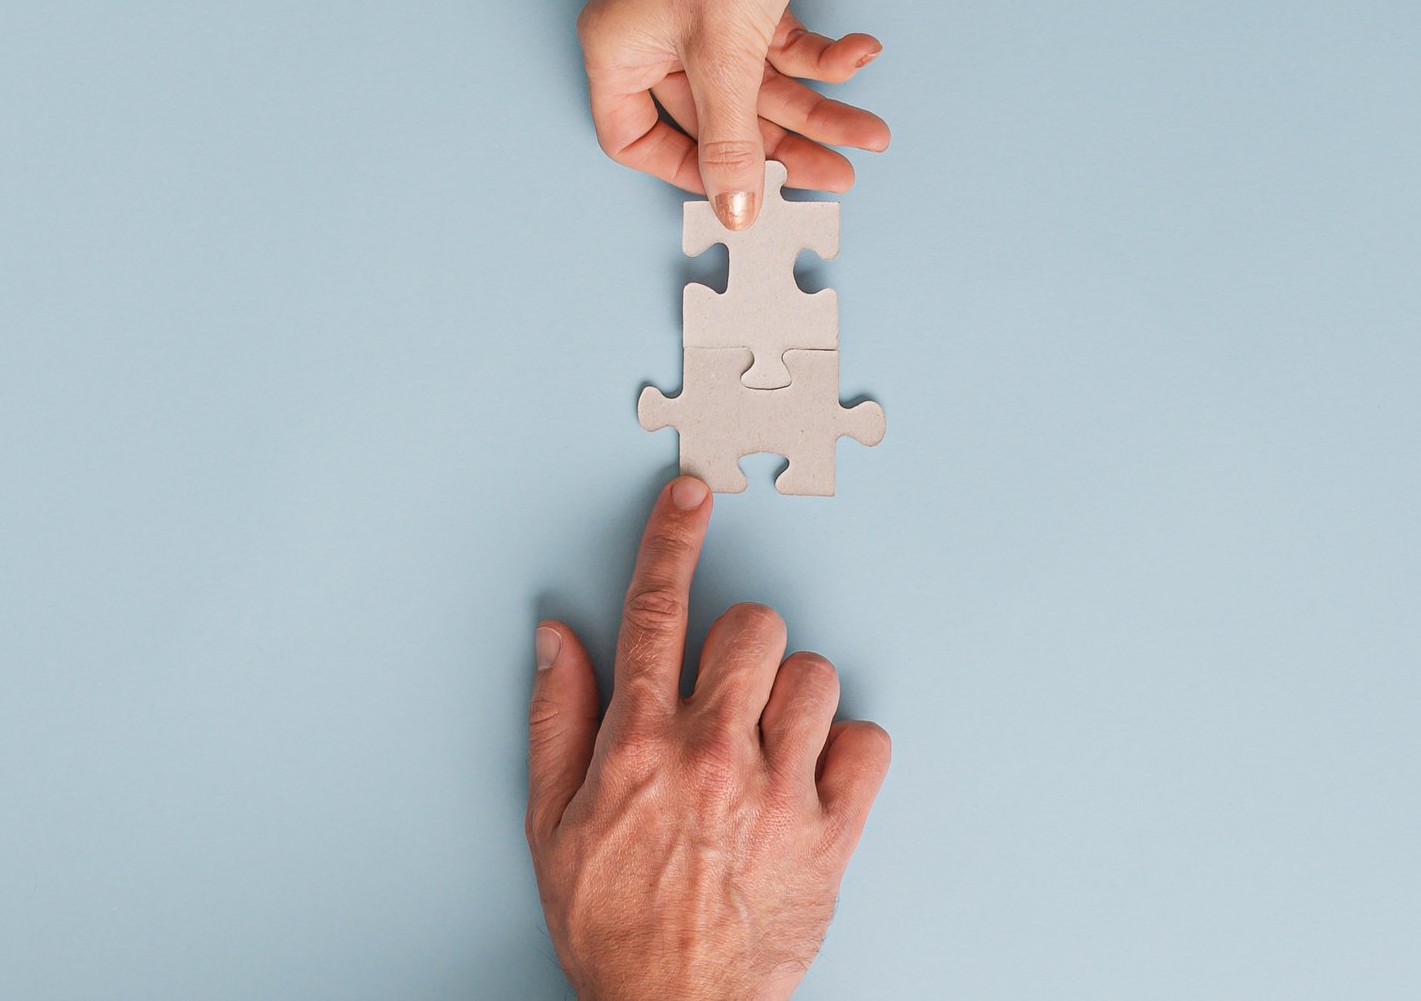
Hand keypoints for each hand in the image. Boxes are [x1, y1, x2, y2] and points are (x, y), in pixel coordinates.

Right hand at [527, 477, 892, 1000]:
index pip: (656, 613)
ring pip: (817, 675)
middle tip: (727, 688)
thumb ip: (556, 722)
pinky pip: (870, 745)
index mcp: (640, 745)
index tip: (691, 495)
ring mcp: (780, 794)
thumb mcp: (550, 826)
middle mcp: (715, 756)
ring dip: (794, 696)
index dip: (672, 540)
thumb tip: (561, 640)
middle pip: (755, 626)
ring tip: (770, 741)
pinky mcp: (832, 835)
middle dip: (741, 642)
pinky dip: (850, 752)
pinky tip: (815, 775)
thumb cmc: (610, 925)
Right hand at [579, 0, 888, 228]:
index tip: (741, 193)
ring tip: (868, 131)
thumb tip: (735, 208)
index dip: (688, 171)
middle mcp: (653, 33)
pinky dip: (825, 57)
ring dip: (819, 108)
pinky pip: (783, 48)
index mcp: (619, 48)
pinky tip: (860, 53)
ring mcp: (703, 12)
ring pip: (760, 87)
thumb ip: (729, 141)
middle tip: (836, 174)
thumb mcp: (724, 55)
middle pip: (717, 118)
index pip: (635, 137)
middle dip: (783, 147)